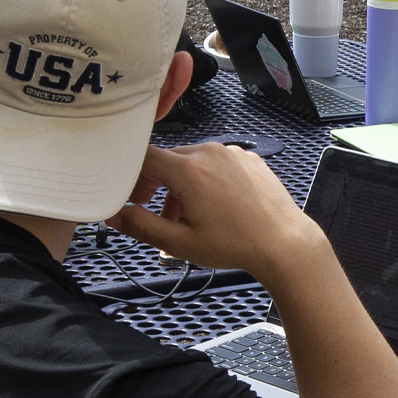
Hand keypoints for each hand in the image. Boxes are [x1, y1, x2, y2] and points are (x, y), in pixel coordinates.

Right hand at [108, 143, 328, 280]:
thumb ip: (141, 226)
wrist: (284, 243)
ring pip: (193, 162)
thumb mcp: (180, 243)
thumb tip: (113, 216)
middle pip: (168, 160)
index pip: (144, 157)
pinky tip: (214, 206)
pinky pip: (217, 162)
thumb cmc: (235, 245)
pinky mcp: (249, 158)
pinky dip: (207, 180)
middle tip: (154, 212)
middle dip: (156, 184)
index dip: (130, 175)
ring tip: (186, 218)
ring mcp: (232, 153)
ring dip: (182, 185)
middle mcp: (210, 153)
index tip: (129, 195)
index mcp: (189, 170)